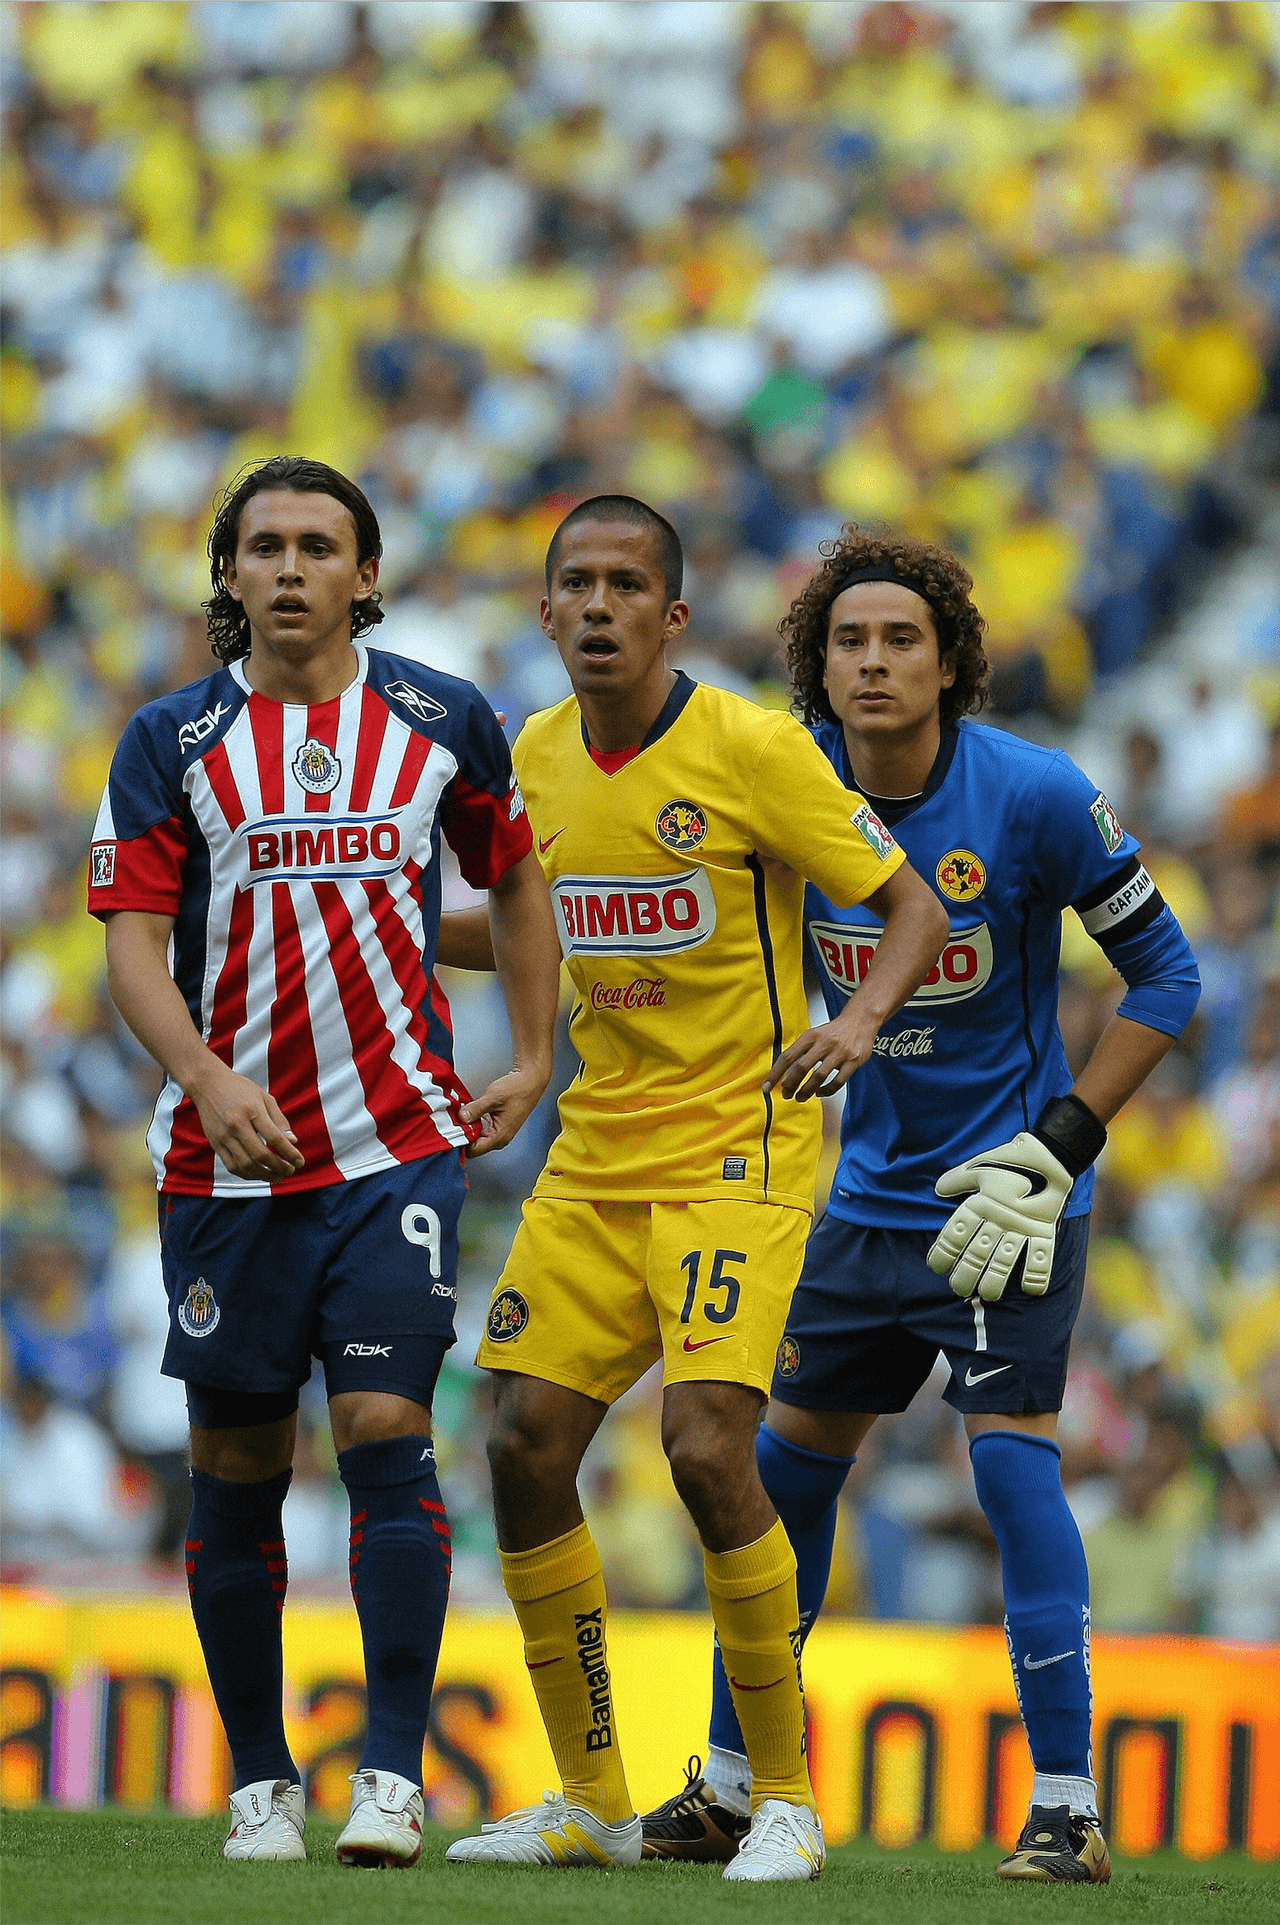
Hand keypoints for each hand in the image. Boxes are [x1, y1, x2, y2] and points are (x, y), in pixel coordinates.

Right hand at [189, 1063, 303, 1180]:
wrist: (207, 1085)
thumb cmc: (240, 1089)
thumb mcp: (264, 1097)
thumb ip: (279, 1120)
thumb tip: (293, 1141)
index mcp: (252, 1110)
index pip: (274, 1137)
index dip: (289, 1153)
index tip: (300, 1161)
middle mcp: (236, 1125)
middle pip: (260, 1154)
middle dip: (278, 1167)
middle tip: (290, 1170)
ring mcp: (223, 1136)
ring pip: (246, 1164)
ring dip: (264, 1174)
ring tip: (277, 1176)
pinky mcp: (215, 1143)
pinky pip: (232, 1166)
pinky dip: (247, 1174)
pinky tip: (259, 1174)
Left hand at [461, 1062, 549, 1157]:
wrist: (530, 1080)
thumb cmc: (519, 1089)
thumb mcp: (493, 1097)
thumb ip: (475, 1109)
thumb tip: (462, 1118)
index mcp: (500, 1136)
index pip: (473, 1150)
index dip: (462, 1141)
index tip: (453, 1129)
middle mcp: (500, 1137)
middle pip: (474, 1144)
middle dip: (464, 1132)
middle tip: (456, 1118)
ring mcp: (498, 1131)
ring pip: (476, 1135)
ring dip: (469, 1125)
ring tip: (464, 1112)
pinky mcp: (497, 1123)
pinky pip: (481, 1126)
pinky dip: (474, 1119)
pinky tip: (471, 1109)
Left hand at [763, 1003, 878, 1101]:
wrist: (860, 1021)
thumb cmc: (834, 1031)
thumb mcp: (814, 1035)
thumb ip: (800, 1052)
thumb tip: (782, 1075)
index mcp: (810, 1036)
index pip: (787, 1056)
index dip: (775, 1073)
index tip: (766, 1087)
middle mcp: (823, 1043)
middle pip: (801, 1067)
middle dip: (790, 1084)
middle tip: (786, 1095)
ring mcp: (839, 1052)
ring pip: (819, 1076)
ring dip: (806, 1090)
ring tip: (800, 1097)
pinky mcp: (853, 1061)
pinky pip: (838, 1081)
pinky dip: (826, 1090)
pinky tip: (819, 1093)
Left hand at [926, 1132, 1072, 1301]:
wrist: (1051, 1153)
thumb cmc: (1009, 1159)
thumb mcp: (978, 1165)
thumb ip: (957, 1180)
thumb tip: (938, 1190)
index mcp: (980, 1203)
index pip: (955, 1234)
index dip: (943, 1253)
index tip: (936, 1267)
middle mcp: (999, 1218)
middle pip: (977, 1254)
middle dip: (965, 1275)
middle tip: (958, 1289)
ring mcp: (1023, 1227)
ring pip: (1004, 1262)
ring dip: (994, 1282)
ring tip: (987, 1295)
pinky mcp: (1045, 1230)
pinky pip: (1041, 1258)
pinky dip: (1037, 1275)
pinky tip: (1031, 1291)